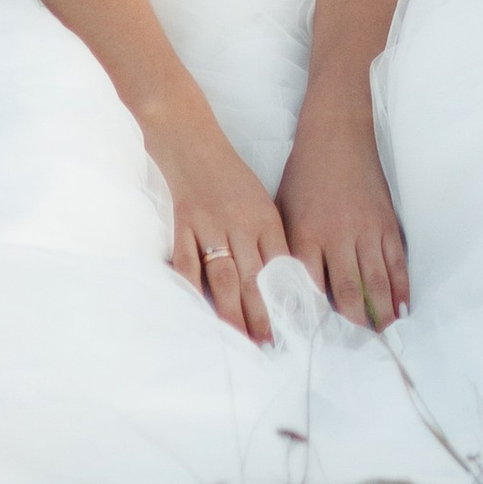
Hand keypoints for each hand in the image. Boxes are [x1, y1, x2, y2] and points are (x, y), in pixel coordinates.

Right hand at [137, 76, 288, 343]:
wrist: (191, 138)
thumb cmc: (229, 174)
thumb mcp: (259, 202)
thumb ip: (269, 240)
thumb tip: (282, 284)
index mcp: (265, 217)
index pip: (282, 265)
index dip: (289, 296)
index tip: (299, 326)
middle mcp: (241, 223)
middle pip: (256, 277)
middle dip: (264, 314)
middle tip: (271, 345)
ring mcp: (211, 225)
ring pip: (225, 276)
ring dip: (234, 312)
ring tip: (241, 339)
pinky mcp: (183, 225)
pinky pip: (187, 264)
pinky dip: (192, 290)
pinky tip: (198, 312)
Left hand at [276, 100, 409, 328]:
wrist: (337, 136)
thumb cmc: (302, 176)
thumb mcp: (282, 212)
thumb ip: (285, 252)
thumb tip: (282, 294)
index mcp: (306, 235)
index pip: (310, 288)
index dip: (314, 321)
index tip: (316, 347)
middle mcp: (338, 237)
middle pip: (349, 294)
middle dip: (353, 328)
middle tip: (356, 355)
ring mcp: (367, 231)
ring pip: (377, 283)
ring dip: (381, 315)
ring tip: (382, 340)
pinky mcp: (387, 224)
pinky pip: (397, 264)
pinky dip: (401, 289)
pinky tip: (401, 309)